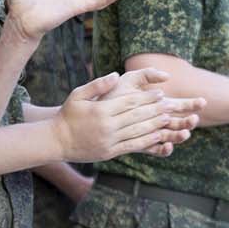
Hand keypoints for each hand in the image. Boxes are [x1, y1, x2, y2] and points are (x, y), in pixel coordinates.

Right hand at [55, 70, 204, 161]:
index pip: (129, 102)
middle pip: (137, 117)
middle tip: (171, 104)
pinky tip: (158, 135)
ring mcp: (109, 141)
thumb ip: (97, 84)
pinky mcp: (110, 152)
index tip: (160, 92)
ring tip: (169, 119)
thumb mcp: (78, 94)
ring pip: (138, 132)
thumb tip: (115, 75)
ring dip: (155, 125)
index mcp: (101, 111)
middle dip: (156, 110)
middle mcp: (107, 126)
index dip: (147, 98)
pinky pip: (132, 146)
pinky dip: (147, 141)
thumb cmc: (68, 115)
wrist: (57, 141)